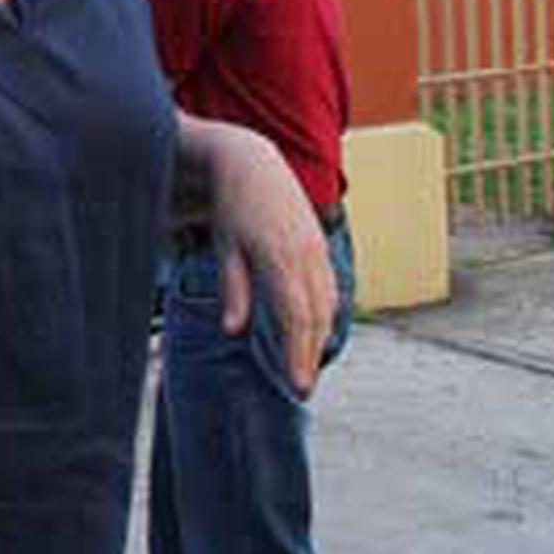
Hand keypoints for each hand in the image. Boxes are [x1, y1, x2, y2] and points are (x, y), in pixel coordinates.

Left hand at [203, 125, 336, 397]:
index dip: (299, 353)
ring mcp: (317, 250)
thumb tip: (233, 330)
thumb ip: (233, 288)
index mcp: (281, 257)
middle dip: (310, 355)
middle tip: (303, 389)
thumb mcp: (225, 246)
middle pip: (316, 317)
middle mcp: (306, 256)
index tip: (298, 385)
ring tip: (307, 369)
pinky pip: (328, 288)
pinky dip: (324, 314)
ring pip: (326, 304)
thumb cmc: (233, 207)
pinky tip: (316, 333)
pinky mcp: (319, 246)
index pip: (296, 317)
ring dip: (319, 338)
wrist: (254, 164)